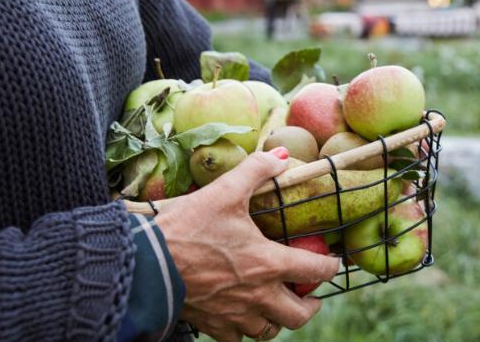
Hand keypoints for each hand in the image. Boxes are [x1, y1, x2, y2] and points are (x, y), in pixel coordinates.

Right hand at [155, 149, 339, 340]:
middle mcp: (257, 295)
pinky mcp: (211, 325)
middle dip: (310, 306)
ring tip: (277, 307)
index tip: (332, 263)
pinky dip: (244, 331)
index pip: (315, 270)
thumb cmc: (187, 226)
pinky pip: (236, 338)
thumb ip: (256, 170)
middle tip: (310, 295)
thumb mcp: (225, 190)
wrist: (146, 263)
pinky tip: (241, 317)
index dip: (330, 267)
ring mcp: (234, 315)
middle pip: (298, 315)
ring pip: (268, 331)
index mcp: (268, 263)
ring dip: (277, 320)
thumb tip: (282, 156)